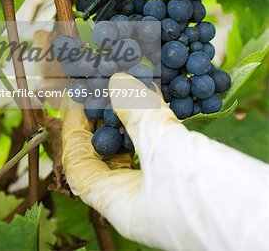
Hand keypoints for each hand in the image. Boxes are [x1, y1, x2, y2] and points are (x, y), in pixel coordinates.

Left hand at [62, 74, 268, 250]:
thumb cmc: (213, 201)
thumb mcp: (168, 153)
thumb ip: (138, 115)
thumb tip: (116, 81)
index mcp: (121, 205)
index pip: (80, 166)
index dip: (73, 131)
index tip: (78, 97)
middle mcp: (140, 198)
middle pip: (108, 154)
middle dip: (104, 118)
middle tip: (104, 85)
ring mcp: (166, 188)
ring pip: (140, 146)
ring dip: (134, 114)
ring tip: (131, 84)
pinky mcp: (191, 176)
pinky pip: (166, 144)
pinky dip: (161, 119)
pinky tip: (163, 98)